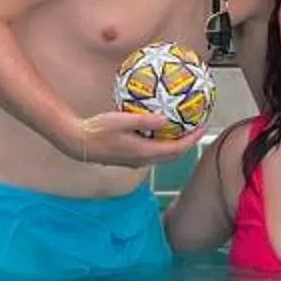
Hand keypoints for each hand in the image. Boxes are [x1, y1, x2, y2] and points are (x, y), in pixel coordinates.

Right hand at [61, 110, 195, 168]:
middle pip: (173, 155)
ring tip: (182, 129)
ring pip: (162, 156)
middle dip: (188, 142)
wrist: (77, 143)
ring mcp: (135, 161)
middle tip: (197, 127)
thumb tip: (165, 118)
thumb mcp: (121, 120)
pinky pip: (152, 152)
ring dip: (175, 145)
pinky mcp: (128, 158)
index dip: (192, 139)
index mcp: (144, 152)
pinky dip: (162, 144)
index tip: (203, 127)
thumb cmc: (97, 130)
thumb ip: (144, 120)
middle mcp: (142, 160)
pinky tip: (159, 131)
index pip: (176, 149)